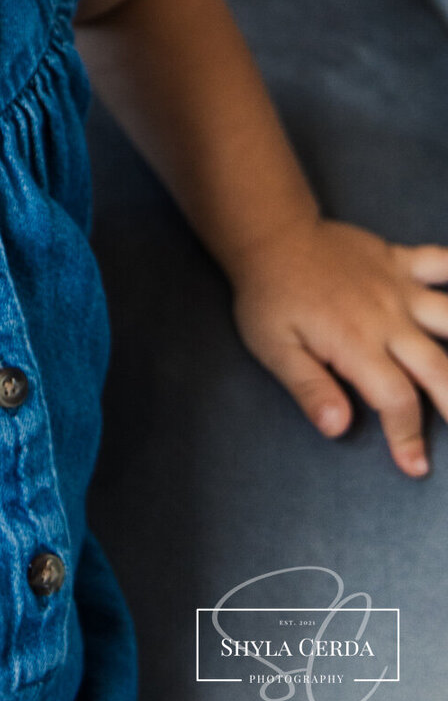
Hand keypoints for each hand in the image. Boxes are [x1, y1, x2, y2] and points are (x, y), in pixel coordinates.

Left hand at [229, 217, 447, 477]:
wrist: (272, 234)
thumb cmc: (270, 296)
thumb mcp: (273, 346)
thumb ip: (308, 387)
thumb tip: (338, 428)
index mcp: (357, 343)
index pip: (396, 399)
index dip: (408, 436)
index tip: (415, 466)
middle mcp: (388, 317)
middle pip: (439, 369)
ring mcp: (399, 286)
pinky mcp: (400, 260)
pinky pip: (441, 263)